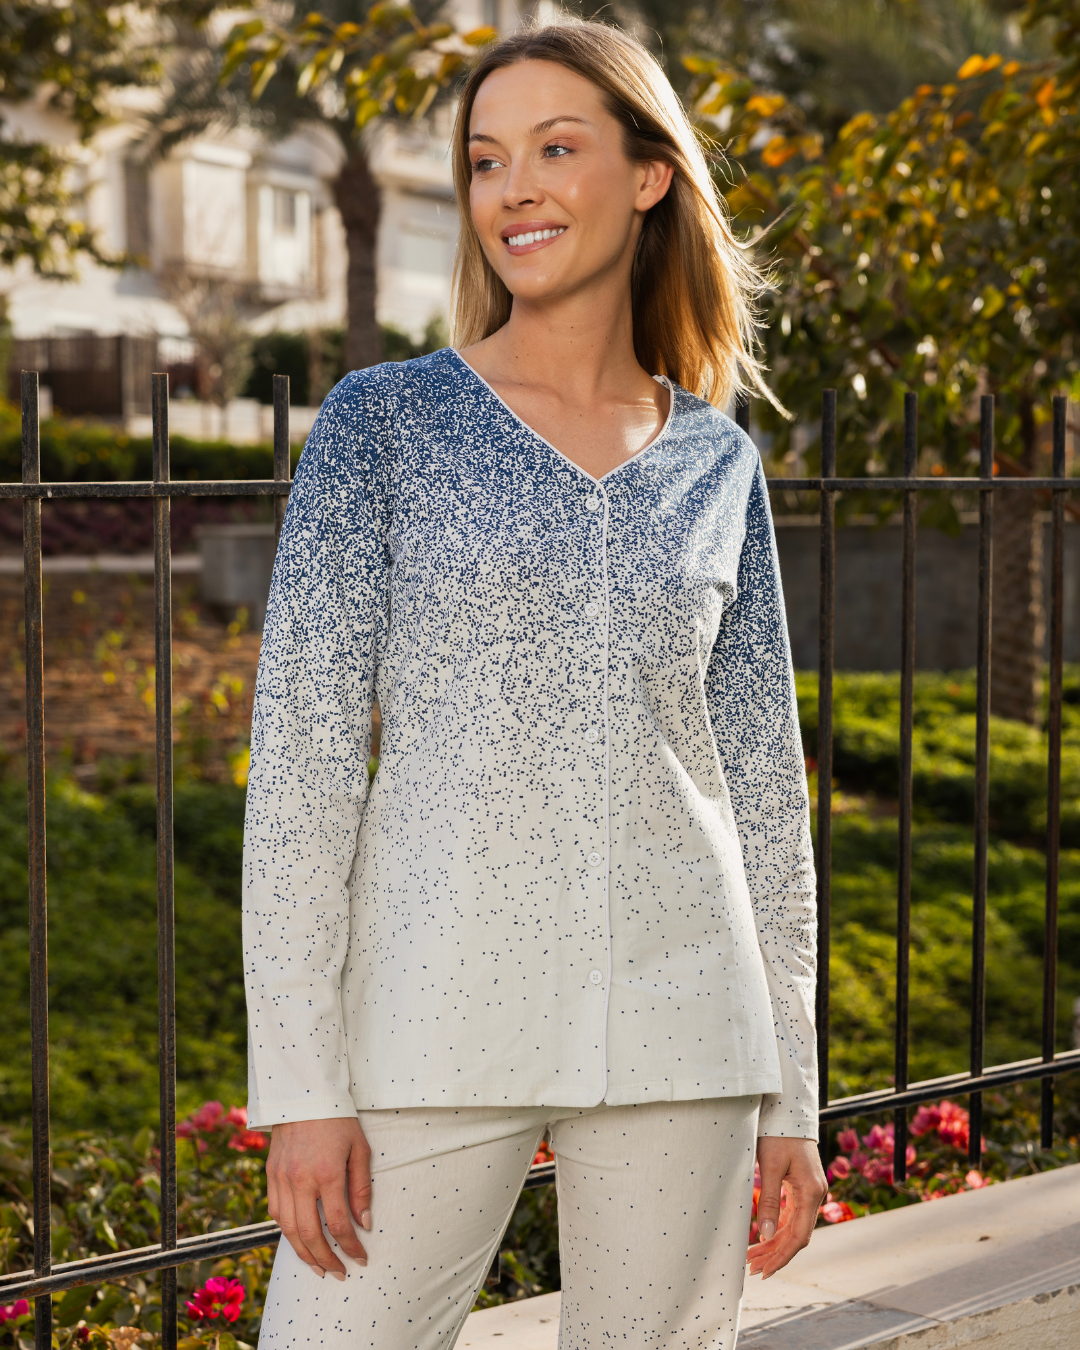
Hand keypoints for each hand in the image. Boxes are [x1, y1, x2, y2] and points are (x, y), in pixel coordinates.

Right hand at [266, 1117, 371, 1277]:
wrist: (304, 1094)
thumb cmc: (338, 1120)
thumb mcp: (359, 1148)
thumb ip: (361, 1187)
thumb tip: (364, 1224)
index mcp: (327, 1172)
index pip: (339, 1223)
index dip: (350, 1246)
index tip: (361, 1258)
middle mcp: (300, 1179)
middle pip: (309, 1234)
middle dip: (325, 1260)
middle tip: (339, 1273)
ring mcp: (281, 1178)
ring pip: (288, 1229)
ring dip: (303, 1253)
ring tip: (318, 1267)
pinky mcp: (270, 1174)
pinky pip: (276, 1212)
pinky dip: (287, 1231)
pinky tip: (299, 1240)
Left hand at [746, 1136, 826, 1279]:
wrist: (788, 1110)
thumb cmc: (778, 1134)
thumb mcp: (770, 1167)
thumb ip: (769, 1202)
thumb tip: (764, 1235)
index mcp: (811, 1192)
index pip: (799, 1237)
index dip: (782, 1256)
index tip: (765, 1271)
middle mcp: (815, 1194)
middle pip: (796, 1235)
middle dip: (774, 1253)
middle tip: (751, 1268)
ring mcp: (810, 1190)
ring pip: (793, 1226)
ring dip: (774, 1242)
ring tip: (752, 1257)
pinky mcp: (802, 1186)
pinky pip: (792, 1214)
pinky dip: (777, 1227)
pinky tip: (763, 1237)